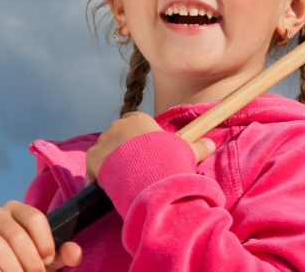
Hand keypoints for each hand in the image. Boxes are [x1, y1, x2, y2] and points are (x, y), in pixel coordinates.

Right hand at [0, 200, 81, 271]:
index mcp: (15, 209)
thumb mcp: (44, 259)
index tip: (48, 261)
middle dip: (30, 263)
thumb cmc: (21, 262)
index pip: (34, 218)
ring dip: (12, 269)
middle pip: (17, 235)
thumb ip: (63, 254)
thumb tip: (74, 252)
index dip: (45, 242)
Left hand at [86, 111, 215, 181]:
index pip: (134, 121)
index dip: (139, 137)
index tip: (145, 151)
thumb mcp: (186, 152)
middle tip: (135, 167)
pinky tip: (111, 186)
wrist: (146, 176)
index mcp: (139, 119)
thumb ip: (198, 146)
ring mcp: (103, 141)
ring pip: (105, 150)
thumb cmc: (167, 160)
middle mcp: (118, 125)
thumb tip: (212, 143)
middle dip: (124, 149)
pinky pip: (94, 166)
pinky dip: (100, 175)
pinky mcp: (92, 157)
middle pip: (118, 135)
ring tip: (125, 178)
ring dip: (112, 161)